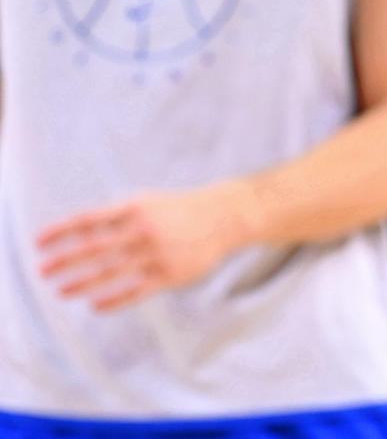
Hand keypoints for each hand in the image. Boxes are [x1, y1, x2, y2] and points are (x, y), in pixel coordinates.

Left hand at [36, 183, 251, 312]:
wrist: (224, 218)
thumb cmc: (178, 210)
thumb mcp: (147, 203)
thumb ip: (116, 218)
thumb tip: (78, 236)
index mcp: (135, 208)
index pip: (89, 220)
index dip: (62, 231)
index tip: (39, 242)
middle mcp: (144, 230)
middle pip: (95, 249)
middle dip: (65, 260)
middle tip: (42, 271)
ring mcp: (158, 254)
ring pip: (112, 273)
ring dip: (83, 283)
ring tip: (61, 291)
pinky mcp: (171, 275)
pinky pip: (136, 292)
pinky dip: (113, 301)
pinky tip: (95, 306)